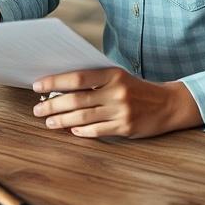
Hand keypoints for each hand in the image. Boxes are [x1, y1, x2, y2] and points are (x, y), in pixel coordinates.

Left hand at [31, 68, 201, 138]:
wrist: (168, 104)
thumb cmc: (134, 88)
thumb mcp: (117, 76)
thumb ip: (93, 80)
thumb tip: (59, 87)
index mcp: (112, 74)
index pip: (77, 77)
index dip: (55, 82)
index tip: (37, 86)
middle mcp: (116, 91)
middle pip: (77, 99)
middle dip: (53, 105)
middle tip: (37, 109)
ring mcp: (121, 110)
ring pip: (84, 117)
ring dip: (62, 120)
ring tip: (48, 122)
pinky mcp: (126, 127)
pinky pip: (97, 131)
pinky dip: (81, 131)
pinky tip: (71, 131)